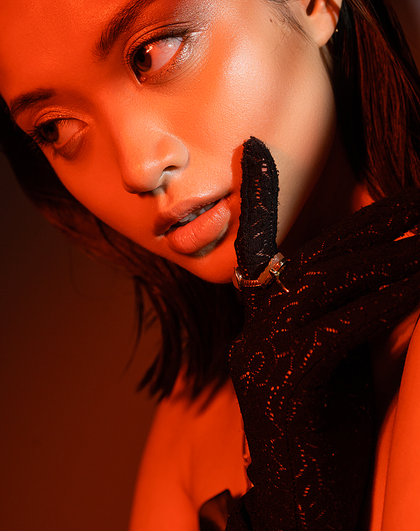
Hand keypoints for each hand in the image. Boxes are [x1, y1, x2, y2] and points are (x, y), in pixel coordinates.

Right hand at [227, 137, 419, 530]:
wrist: (303, 510)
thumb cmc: (327, 442)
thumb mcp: (337, 367)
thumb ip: (343, 318)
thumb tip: (384, 274)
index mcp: (262, 324)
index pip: (279, 252)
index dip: (285, 205)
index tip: (286, 161)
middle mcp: (253, 331)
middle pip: (314, 260)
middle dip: (370, 224)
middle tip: (417, 196)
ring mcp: (261, 354)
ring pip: (327, 284)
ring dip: (387, 255)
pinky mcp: (281, 383)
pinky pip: (342, 325)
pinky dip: (387, 298)